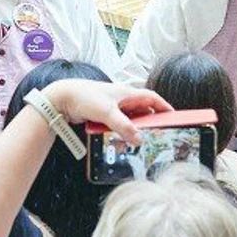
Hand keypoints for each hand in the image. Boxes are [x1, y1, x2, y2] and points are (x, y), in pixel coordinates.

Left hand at [40, 79, 167, 143]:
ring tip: (137, 143)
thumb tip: (139, 139)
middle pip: (142, 111)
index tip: (174, 116)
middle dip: (149, 123)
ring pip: (130, 120)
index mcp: (127, 93)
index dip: (164, 107)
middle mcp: (122, 99)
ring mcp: (112, 107)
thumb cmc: (85, 97)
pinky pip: (117, 125)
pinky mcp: (103, 115)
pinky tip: (120, 141)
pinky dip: (121, 133)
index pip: (152, 98)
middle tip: (157, 135)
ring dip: (133, 131)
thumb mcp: (107, 112)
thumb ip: (124, 126)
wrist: (61, 98)